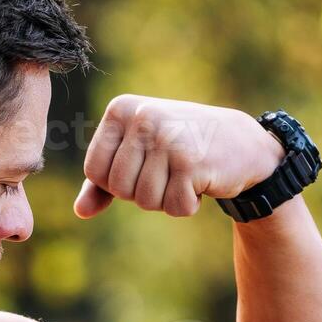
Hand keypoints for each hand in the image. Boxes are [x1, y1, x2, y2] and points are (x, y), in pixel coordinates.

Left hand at [73, 95, 285, 218]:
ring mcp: (167, 138)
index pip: (94, 170)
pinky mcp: (191, 162)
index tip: (143, 165)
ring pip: (145, 201)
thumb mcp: (138, 156)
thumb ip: (104, 182)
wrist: (241, 143)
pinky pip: (174, 207)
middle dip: (143, 193)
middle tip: (168, 172)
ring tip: (184, 175)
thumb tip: (80, 212)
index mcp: (120, 110)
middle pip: (119, 189)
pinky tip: (200, 182)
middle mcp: (142, 117)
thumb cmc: (181, 148)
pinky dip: (188, 205)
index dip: (116, 182)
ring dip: (166, 200)